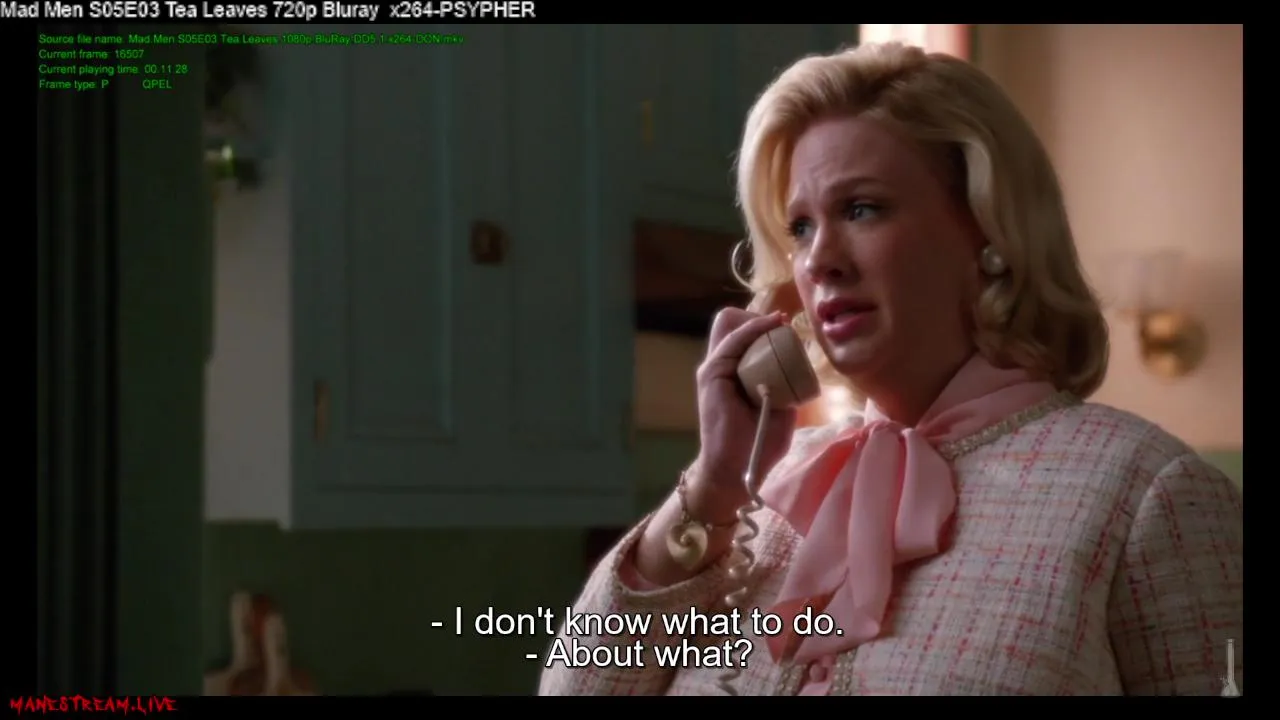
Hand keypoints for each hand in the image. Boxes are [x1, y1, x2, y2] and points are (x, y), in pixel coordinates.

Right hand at [689, 308, 798, 521]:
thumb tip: (801, 373)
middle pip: (734, 324)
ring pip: (730, 325)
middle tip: (782, 327)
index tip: (787, 327)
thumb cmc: (757, 446)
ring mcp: (715, 369)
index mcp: (735, 375)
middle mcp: (722, 367)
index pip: (744, 336)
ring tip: (779, 325)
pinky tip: (770, 327)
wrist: (736, 470)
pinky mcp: (712, 374)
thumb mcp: (780, 412)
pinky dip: (752, 329)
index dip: (762, 326)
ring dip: (758, 321)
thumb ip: (786, 390)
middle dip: (758, 319)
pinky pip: (732, 341)